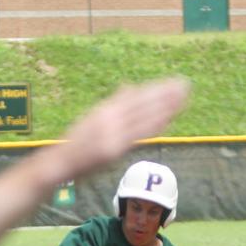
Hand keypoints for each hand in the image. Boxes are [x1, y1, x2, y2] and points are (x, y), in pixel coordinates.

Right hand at [51, 79, 191, 181]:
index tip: (172, 82)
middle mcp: (109, 118)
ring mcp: (112, 133)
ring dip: (164, 107)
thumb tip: (129, 86)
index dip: (155, 89)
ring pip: (143, 118)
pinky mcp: (114, 149)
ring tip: (182, 98)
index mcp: (105, 109)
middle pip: (142, 104)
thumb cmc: (76, 142)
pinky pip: (138, 136)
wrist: (60, 163)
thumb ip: (114, 102)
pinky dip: (154, 126)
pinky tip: (168, 119)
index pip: (136, 97)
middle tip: (185, 85)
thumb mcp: (92, 117)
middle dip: (164, 95)